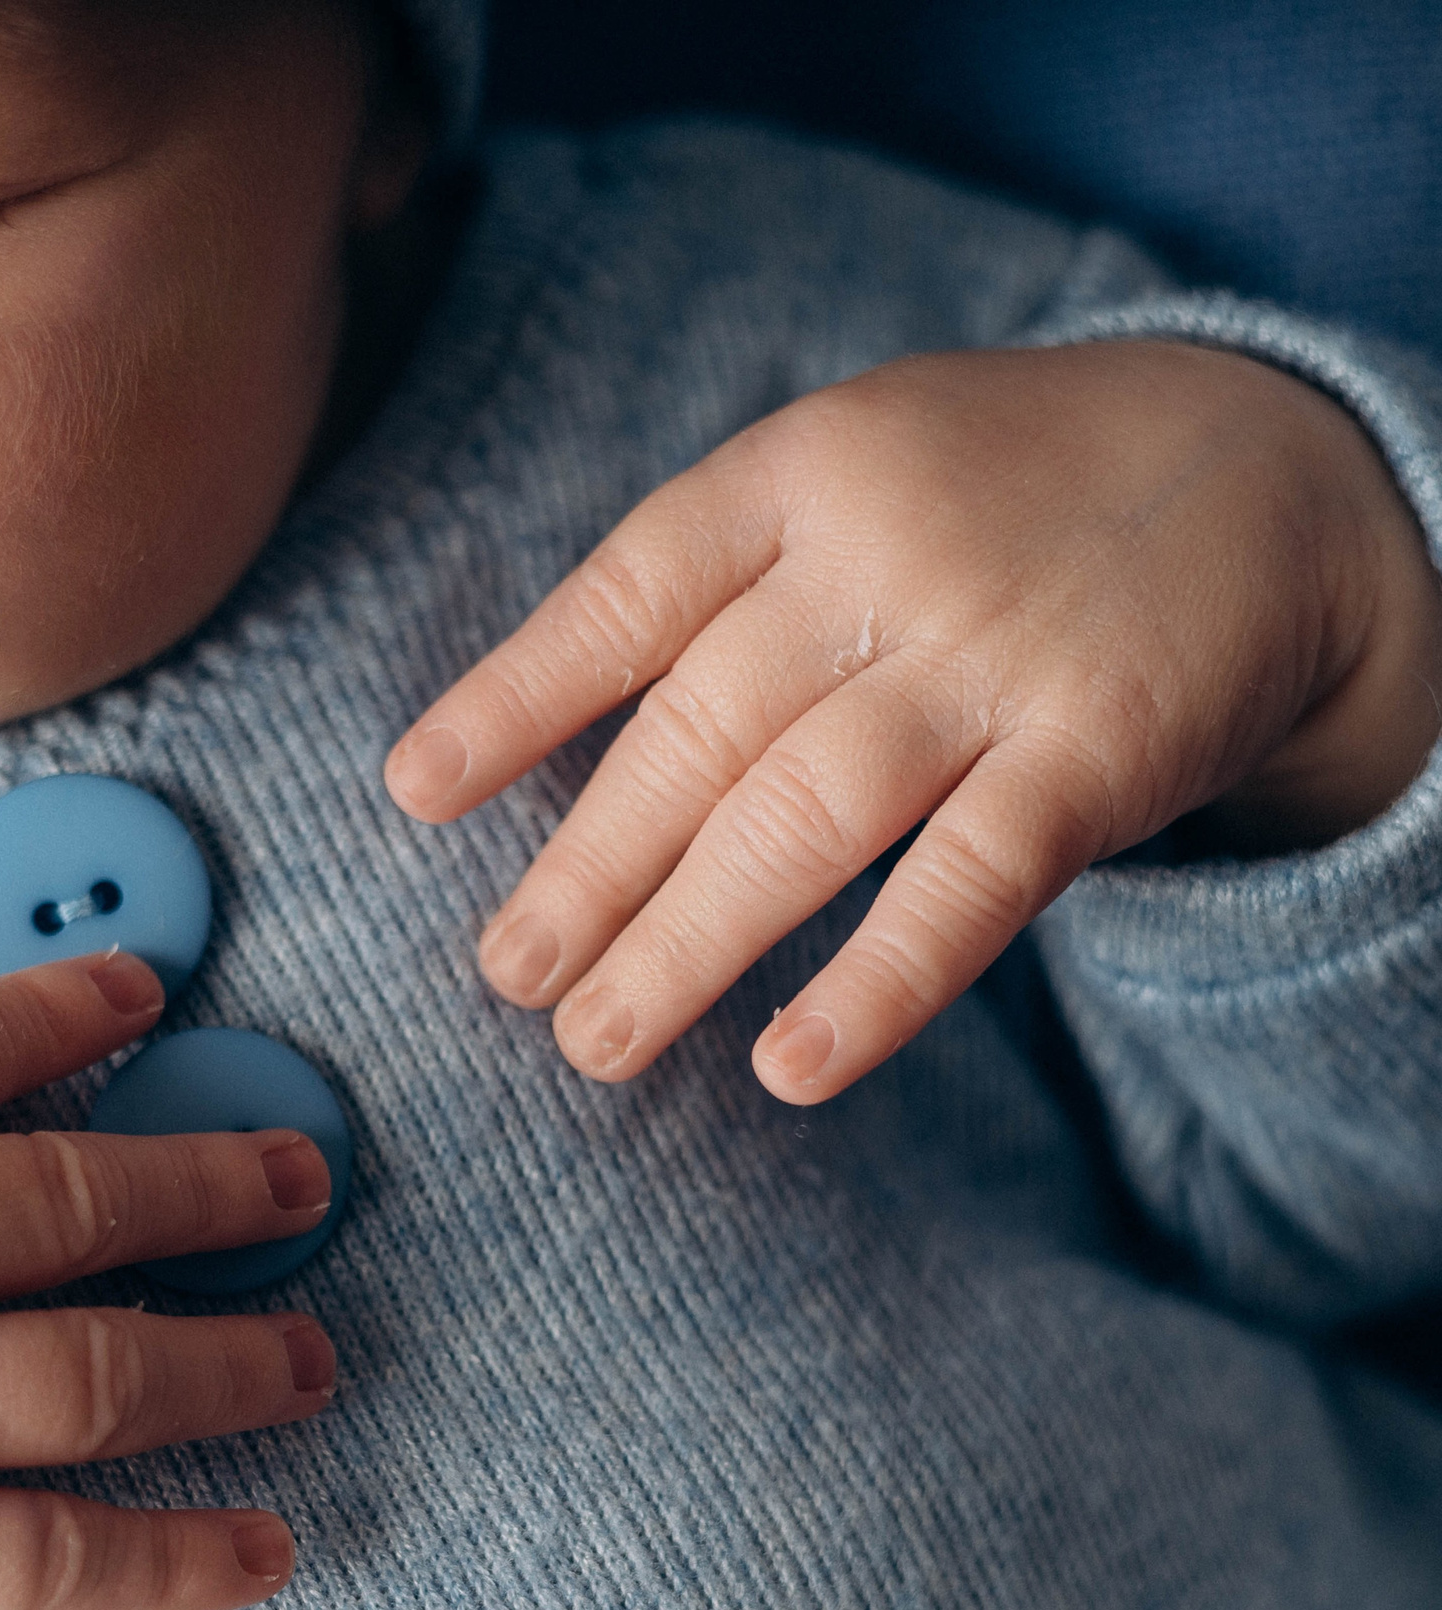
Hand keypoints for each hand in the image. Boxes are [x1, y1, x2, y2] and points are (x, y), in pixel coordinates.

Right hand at [0, 952, 334, 1609]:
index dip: (75, 1009)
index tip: (151, 996)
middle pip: (75, 1198)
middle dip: (211, 1183)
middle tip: (295, 1177)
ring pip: (101, 1371)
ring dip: (233, 1359)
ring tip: (309, 1352)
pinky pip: (56, 1553)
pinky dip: (176, 1556)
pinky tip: (264, 1547)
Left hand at [386, 342, 1441, 1103]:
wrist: (1269, 464)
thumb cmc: (997, 491)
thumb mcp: (854, 467)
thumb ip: (725, 577)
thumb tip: (552, 741)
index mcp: (799, 474)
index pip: (631, 592)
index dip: (518, 695)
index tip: (418, 791)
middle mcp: (881, 558)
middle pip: (698, 734)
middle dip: (587, 869)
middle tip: (506, 976)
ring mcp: (992, 655)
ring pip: (805, 818)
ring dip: (685, 943)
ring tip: (592, 1041)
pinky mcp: (1100, 750)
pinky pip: (971, 884)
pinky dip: (879, 981)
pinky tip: (790, 1068)